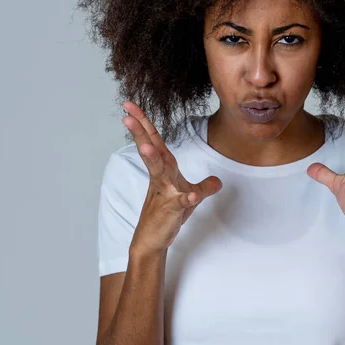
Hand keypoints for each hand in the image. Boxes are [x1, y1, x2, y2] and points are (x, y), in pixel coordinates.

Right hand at [122, 101, 222, 255]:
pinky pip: (180, 202)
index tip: (130, 105)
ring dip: (153, 159)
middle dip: (140, 131)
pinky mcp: (171, 209)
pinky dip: (186, 199)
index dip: (143, 121)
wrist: (154, 239)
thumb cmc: (169, 213)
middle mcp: (162, 176)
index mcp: (165, 167)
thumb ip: (204, 187)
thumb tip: (218, 181)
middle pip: (151, 148)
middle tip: (126, 114)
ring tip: (146, 147)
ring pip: (158, 171)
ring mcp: (164, 192)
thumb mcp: (191, 197)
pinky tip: (191, 197)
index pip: (154, 140)